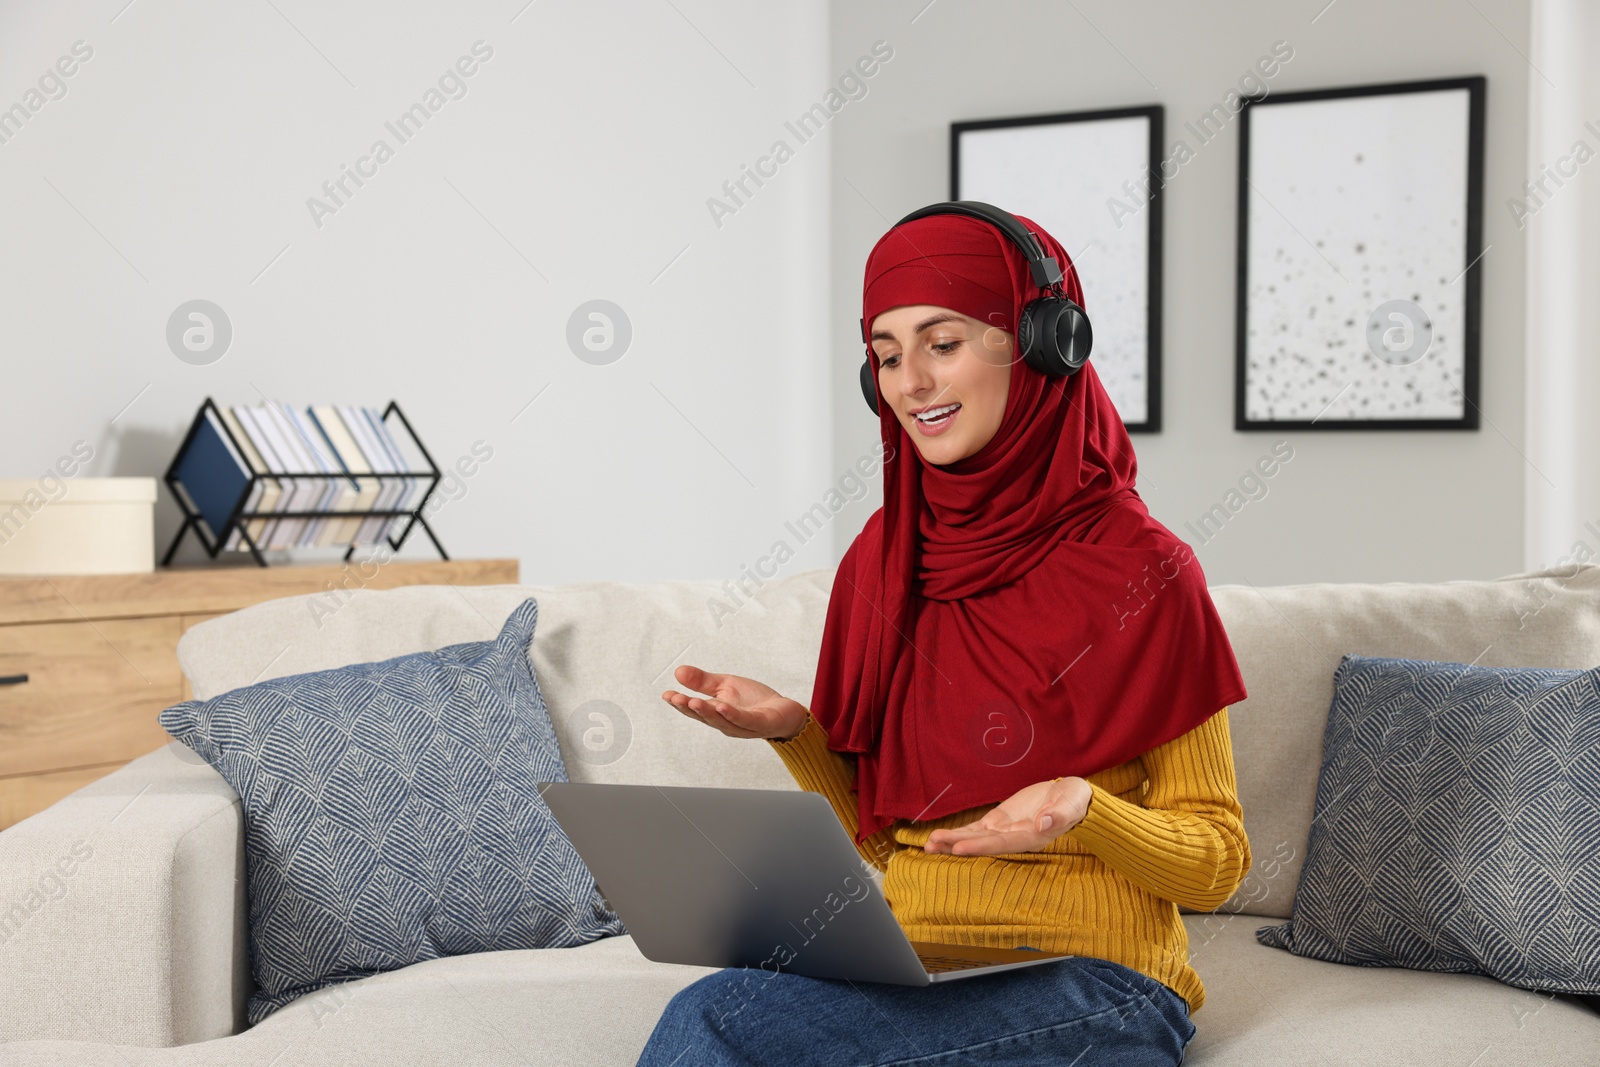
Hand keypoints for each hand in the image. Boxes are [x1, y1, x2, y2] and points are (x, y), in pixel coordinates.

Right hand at [661, 665, 808, 741]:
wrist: (784, 711)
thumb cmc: (754, 701)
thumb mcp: (725, 685)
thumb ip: (702, 681)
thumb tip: (678, 671)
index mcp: (716, 713)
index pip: (695, 710)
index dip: (680, 703)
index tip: (666, 695)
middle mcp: (726, 723)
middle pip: (704, 717)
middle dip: (688, 708)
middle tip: (675, 698)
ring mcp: (742, 726)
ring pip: (721, 721)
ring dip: (707, 712)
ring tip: (693, 701)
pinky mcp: (759, 724)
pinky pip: (744, 720)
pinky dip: (732, 714)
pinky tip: (722, 706)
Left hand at [923, 777, 1092, 855]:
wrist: (1070, 798)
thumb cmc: (1073, 801)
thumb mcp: (1071, 804)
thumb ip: (1059, 814)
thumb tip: (1044, 822)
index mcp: (1031, 837)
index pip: (1002, 844)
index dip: (980, 846)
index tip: (960, 847)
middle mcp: (1014, 838)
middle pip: (982, 844)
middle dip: (956, 845)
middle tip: (932, 845)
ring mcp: (1004, 831)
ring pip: (974, 838)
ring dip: (951, 841)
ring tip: (928, 844)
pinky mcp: (998, 822)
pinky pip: (974, 829)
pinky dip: (957, 833)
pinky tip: (939, 836)